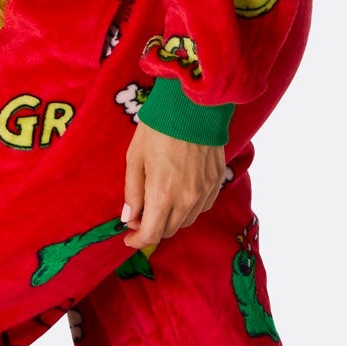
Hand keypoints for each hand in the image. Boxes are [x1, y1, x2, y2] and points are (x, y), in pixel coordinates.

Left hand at [121, 122, 227, 250]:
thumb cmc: (157, 128)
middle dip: (153, 228)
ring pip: (187, 221)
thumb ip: (132, 191)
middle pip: (170, 230)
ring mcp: (205, 191)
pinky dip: (189, 208)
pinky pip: (202, 207)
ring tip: (159, 202)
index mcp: (162, 195)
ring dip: (171, 219)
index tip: (128, 237)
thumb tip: (128, 218)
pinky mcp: (217, 181)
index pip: (151, 234)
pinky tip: (180, 193)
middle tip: (141, 215)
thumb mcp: (135, 157)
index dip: (137, 240)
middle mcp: (187, 199)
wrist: (192, 105)